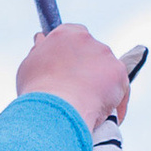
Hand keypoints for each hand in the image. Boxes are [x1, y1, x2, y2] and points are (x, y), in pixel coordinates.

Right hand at [16, 22, 132, 134]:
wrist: (55, 110)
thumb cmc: (37, 92)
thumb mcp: (29, 66)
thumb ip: (39, 51)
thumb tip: (41, 39)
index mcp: (65, 34)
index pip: (74, 36)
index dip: (72, 54)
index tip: (69, 68)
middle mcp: (88, 39)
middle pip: (93, 53)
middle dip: (88, 70)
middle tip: (77, 92)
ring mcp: (106, 55)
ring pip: (107, 71)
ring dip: (101, 86)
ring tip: (88, 107)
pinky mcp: (119, 73)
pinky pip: (121, 89)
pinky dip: (115, 102)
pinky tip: (105, 116)